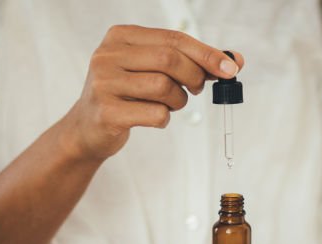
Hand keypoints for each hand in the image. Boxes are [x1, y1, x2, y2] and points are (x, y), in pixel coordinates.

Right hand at [60, 25, 242, 161]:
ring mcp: (104, 84)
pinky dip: (164, 118)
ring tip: (170, 104)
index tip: (231, 68)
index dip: (206, 53)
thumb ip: (189, 62)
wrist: (87, 128)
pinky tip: (153, 117)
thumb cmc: (126, 95)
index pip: (173, 38)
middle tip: (196, 89)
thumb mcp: (151, 70)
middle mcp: (108, 55)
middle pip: (170, 59)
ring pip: (164, 87)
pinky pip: (155, 114)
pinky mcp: (107, 112)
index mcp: (120, 37)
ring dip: (178, 101)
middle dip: (194, 76)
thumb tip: (234, 61)